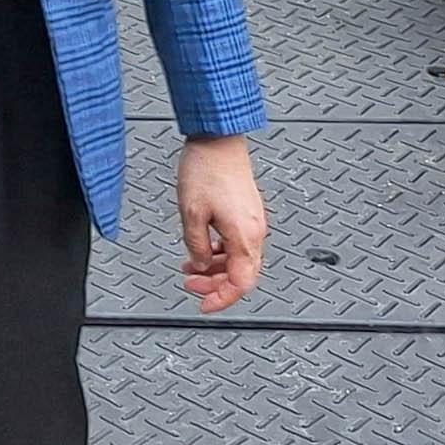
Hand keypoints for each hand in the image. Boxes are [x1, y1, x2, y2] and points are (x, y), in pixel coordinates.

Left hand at [177, 135, 266, 312]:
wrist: (218, 140)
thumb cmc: (207, 169)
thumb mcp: (191, 212)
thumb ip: (196, 245)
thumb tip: (199, 265)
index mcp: (245, 235)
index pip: (241, 282)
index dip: (222, 299)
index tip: (204, 305)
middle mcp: (255, 231)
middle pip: (240, 274)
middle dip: (214, 284)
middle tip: (190, 284)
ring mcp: (252, 222)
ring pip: (237, 259)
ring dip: (214, 268)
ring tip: (189, 267)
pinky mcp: (246, 213)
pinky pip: (235, 244)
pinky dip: (218, 252)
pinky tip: (201, 250)